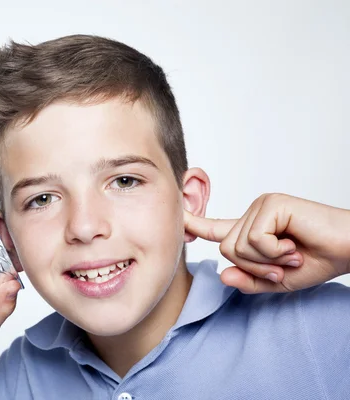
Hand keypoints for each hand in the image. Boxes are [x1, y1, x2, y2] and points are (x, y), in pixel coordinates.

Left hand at [184, 193, 349, 293]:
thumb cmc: (317, 261)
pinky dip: (274, 251)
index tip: (175, 217)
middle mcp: (252, 214)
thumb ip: (249, 281)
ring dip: (267, 260)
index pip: (215, 228)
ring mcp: (260, 206)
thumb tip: (223, 276)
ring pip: (237, 246)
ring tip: (292, 253)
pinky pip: (254, 239)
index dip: (194, 224)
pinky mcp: (270, 204)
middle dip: (255, 266)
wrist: (349, 250)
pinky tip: (293, 244)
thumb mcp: (277, 280)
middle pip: (225, 249)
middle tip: (285, 263)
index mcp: (251, 230)